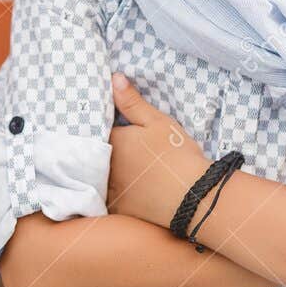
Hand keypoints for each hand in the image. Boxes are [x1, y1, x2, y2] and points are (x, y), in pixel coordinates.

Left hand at [105, 73, 212, 226]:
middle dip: (93, 146)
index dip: (99, 124)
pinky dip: (101, 193)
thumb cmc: (176, 153)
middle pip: (92, 153)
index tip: (102, 121)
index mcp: (112, 140)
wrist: (193, 196)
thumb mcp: (157, 121)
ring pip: (94, 176)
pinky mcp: (117, 208)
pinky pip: (102, 199)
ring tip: (100, 164)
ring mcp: (109, 189)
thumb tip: (113, 78)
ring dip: (94, 170)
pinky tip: (110, 188)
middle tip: (99, 142)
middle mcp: (104, 165)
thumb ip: (131, 101)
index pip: (96, 128)